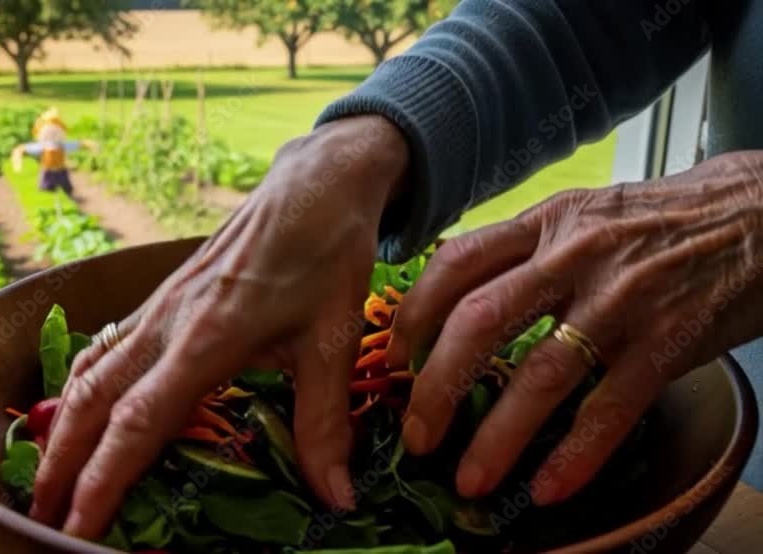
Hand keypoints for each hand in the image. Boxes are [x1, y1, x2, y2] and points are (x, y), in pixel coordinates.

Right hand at [31, 115, 409, 537]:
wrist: (315, 183)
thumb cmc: (327, 254)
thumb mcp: (333, 340)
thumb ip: (324, 422)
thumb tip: (336, 499)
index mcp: (207, 337)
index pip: (138, 422)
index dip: (102, 480)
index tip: (74, 528)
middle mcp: (168, 323)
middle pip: (92, 401)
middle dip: (60, 464)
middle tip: (39, 517)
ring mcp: (160, 307)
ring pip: (89, 373)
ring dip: (61, 428)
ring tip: (46, 477)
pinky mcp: (163, 298)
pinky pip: (106, 349)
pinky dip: (80, 390)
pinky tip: (82, 412)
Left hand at [387, 151, 762, 504]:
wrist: (760, 212)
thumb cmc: (660, 219)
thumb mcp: (583, 215)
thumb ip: (525, 250)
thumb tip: (460, 292)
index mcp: (545, 222)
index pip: (456, 263)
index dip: (415, 315)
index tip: (394, 359)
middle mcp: (574, 256)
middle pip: (479, 321)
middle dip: (436, 385)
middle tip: (416, 434)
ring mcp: (622, 299)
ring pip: (540, 374)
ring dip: (496, 435)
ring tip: (469, 479)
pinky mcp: (669, 341)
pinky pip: (611, 407)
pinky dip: (574, 453)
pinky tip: (547, 486)